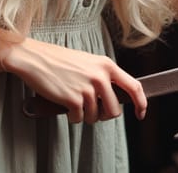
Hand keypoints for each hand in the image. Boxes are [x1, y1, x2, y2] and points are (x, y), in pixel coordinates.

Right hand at [2, 38, 146, 124]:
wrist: (36, 58)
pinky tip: (64, 103)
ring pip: (96, 117)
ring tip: (74, 100)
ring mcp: (88, 88)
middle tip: (91, 108)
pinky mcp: (74, 99)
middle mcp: (100, 76)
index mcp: (107, 65)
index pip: (134, 86)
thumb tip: (114, 97)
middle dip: (103, 115)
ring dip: (85, 114)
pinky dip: (72, 116)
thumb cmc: (59, 60)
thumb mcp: (88, 62)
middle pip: (114, 110)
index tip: (140, 113)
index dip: (141, 102)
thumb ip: (103, 76)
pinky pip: (79, 119)